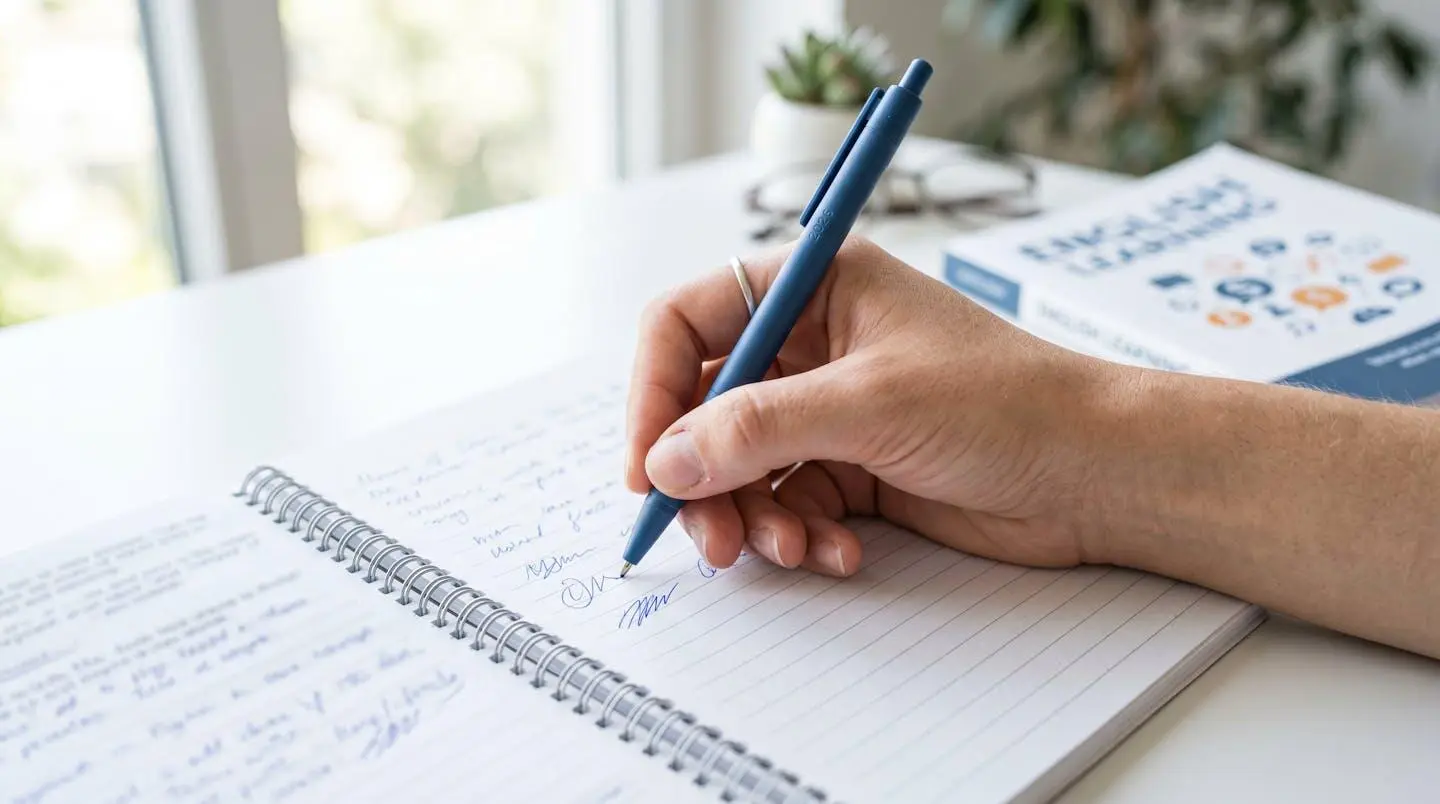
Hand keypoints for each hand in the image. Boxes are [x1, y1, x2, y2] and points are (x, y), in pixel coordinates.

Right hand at [624, 236, 1127, 576]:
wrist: (1098, 474)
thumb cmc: (1008, 404)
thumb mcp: (869, 405)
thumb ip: (756, 430)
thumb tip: (664, 461)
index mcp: (814, 286)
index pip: (689, 323)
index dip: (653, 391)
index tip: (646, 464)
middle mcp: (812, 343)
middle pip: (704, 406)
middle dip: (701, 475)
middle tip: (707, 534)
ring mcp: (830, 410)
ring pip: (739, 466)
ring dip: (751, 517)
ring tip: (789, 550)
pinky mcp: (852, 468)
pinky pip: (786, 504)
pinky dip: (799, 536)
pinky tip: (840, 554)